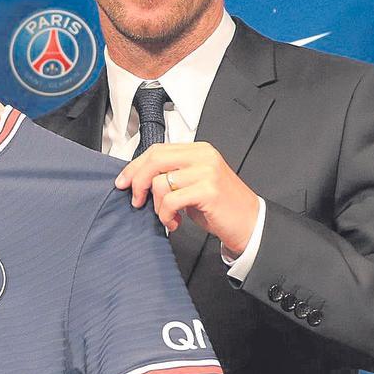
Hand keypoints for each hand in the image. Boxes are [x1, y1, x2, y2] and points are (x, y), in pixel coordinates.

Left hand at [116, 142, 259, 254]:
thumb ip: (171, 174)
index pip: (156, 150)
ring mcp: (207, 172)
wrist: (250, 224)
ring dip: (157, 206)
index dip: (135, 166)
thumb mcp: (193, 183)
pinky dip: (166, 215)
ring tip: (166, 216)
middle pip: (154, 160)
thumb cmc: (220, 206)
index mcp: (198, 150)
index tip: (123, 181)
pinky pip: (171, 200)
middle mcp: (203, 156)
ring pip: (160, 182)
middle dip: (137, 182)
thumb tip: (137, 178)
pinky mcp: (208, 190)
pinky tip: (175, 222)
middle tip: (136, 200)